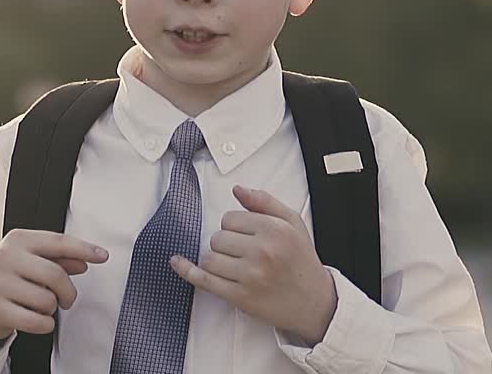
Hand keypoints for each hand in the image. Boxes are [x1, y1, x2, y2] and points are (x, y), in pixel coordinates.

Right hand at [0, 229, 108, 342]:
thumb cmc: (8, 280)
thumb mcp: (30, 262)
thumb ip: (58, 260)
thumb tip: (84, 261)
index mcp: (18, 239)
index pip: (58, 241)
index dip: (84, 248)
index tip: (102, 256)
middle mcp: (6, 257)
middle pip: (56, 275)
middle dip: (68, 292)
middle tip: (67, 299)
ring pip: (47, 300)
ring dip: (51, 309)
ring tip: (40, 306)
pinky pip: (37, 321)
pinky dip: (45, 324)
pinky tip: (38, 320)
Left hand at [171, 184, 337, 345]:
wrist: (315, 302)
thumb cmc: (302, 262)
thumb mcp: (293, 224)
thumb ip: (265, 202)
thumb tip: (237, 189)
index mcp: (275, 230)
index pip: (231, 218)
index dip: (236, 226)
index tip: (247, 235)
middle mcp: (262, 252)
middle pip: (218, 237)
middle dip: (226, 242)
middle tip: (244, 252)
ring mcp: (250, 276)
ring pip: (209, 257)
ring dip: (216, 259)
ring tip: (235, 265)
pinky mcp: (240, 297)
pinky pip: (204, 280)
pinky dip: (187, 270)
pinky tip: (177, 262)